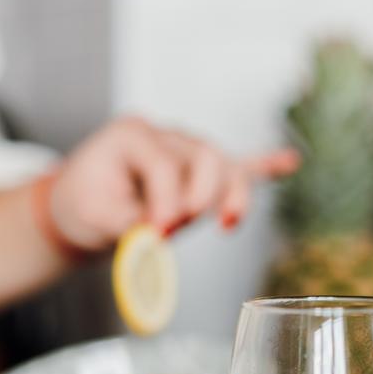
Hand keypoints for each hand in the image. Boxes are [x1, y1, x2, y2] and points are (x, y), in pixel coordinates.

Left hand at [49, 116, 299, 251]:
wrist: (83, 204)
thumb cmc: (87, 203)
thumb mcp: (96, 215)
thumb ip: (130, 225)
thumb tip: (160, 238)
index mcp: (133, 136)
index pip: (163, 165)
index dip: (164, 202)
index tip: (156, 235)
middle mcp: (167, 137)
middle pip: (204, 156)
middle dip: (200, 195)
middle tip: (179, 226)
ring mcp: (188, 152)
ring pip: (224, 164)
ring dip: (232, 195)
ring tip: (227, 223)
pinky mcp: (202, 175)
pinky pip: (239, 166)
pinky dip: (264, 166)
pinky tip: (289, 162)